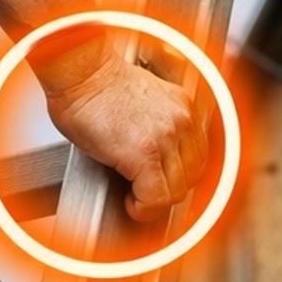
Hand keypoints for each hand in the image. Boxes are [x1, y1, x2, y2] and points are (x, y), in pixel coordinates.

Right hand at [35, 33, 211, 225]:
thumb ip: (154, 127)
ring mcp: (165, 138)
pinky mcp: (145, 154)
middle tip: (145, 193)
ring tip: (135, 197)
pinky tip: (130, 202)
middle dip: (168, 191)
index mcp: (182, 108)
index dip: (178, 177)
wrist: (83, 74)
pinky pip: (155, 198)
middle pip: (191, 177)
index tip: (161, 183)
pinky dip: (143, 208)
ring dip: (154, 202)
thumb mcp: (141, 102)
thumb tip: (148, 159)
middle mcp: (180, 122)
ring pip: (175, 192)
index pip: (198, 156)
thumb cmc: (97, 86)